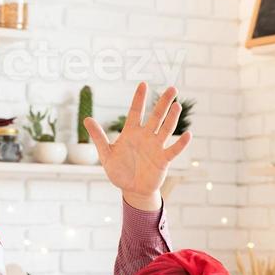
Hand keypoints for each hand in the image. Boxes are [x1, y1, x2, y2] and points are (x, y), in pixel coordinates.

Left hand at [84, 83, 191, 204]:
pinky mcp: (163, 160)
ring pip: (166, 129)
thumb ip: (98, 137)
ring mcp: (156, 147)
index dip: (139, 98)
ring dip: (172, 118)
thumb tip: (86, 119)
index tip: (143, 84)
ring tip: (177, 105)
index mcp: (131, 133)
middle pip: (156, 116)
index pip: (136, 111)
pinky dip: (180, 143)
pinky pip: (173, 150)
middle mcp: (146, 137)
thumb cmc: (119, 171)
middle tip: (172, 88)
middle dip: (163, 102)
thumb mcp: (106, 155)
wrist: (132, 190)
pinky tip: (188, 135)